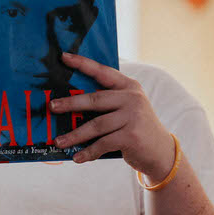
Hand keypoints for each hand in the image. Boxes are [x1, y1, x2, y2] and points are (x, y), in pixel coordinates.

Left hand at [49, 53, 172, 178]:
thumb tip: (71, 104)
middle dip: (71, 104)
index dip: (83, 64)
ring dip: (75, 135)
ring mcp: (133, 117)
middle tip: (52, 107)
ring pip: (96, 125)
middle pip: (95, 100)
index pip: (103, 71)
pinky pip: (103, 143)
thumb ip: (108, 102)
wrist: (161, 151)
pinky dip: (88, 152)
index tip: (64, 57)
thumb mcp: (127, 109)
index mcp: (129, 86)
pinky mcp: (131, 136)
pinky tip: (78, 157)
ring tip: (59, 141)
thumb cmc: (136, 128)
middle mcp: (133, 98)